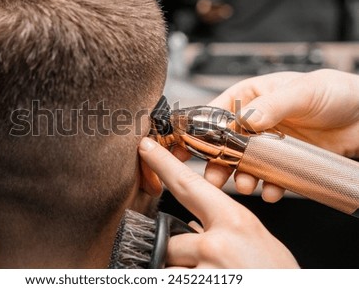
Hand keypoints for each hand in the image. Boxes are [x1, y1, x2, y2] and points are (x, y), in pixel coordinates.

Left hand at [139, 137, 298, 267]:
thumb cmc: (278, 276)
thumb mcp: (257, 242)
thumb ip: (224, 230)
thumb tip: (193, 227)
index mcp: (235, 222)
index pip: (189, 185)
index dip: (163, 164)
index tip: (146, 149)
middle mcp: (216, 244)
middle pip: (171, 240)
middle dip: (180, 253)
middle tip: (207, 264)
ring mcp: (205, 272)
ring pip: (172, 268)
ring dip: (186, 272)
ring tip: (217, 274)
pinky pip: (176, 280)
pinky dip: (189, 280)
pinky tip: (212, 279)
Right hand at [206, 69, 358, 202]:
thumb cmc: (334, 92)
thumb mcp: (302, 92)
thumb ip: (272, 105)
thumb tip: (245, 120)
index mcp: (249, 97)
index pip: (214, 114)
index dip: (197, 132)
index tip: (185, 148)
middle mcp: (253, 121)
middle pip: (223, 144)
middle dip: (216, 163)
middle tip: (215, 177)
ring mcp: (266, 143)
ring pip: (243, 165)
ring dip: (241, 177)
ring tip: (247, 185)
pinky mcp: (281, 161)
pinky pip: (268, 178)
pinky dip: (267, 187)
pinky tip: (271, 190)